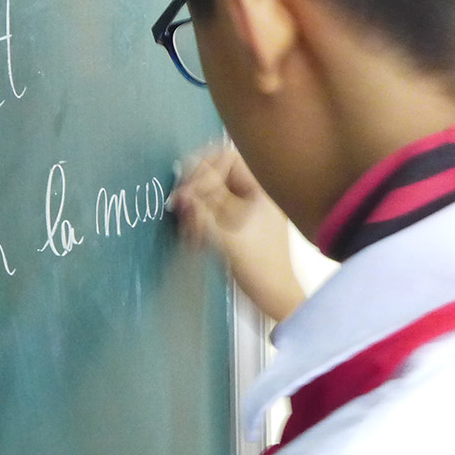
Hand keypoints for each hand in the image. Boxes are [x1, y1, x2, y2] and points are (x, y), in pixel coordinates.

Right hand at [169, 146, 305, 322]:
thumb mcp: (226, 229)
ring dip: (196, 210)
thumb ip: (202, 206)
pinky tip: (195, 239)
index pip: (226, 159)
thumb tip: (181, 190)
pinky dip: (202, 223)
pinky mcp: (240, 227)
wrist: (273, 295)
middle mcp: (255, 193)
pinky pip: (215, 214)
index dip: (203, 170)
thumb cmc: (257, 261)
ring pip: (213, 197)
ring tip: (188, 230)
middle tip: (181, 208)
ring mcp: (248, 210)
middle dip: (196, 192)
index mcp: (260, 186)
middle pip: (217, 177)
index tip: (186, 190)